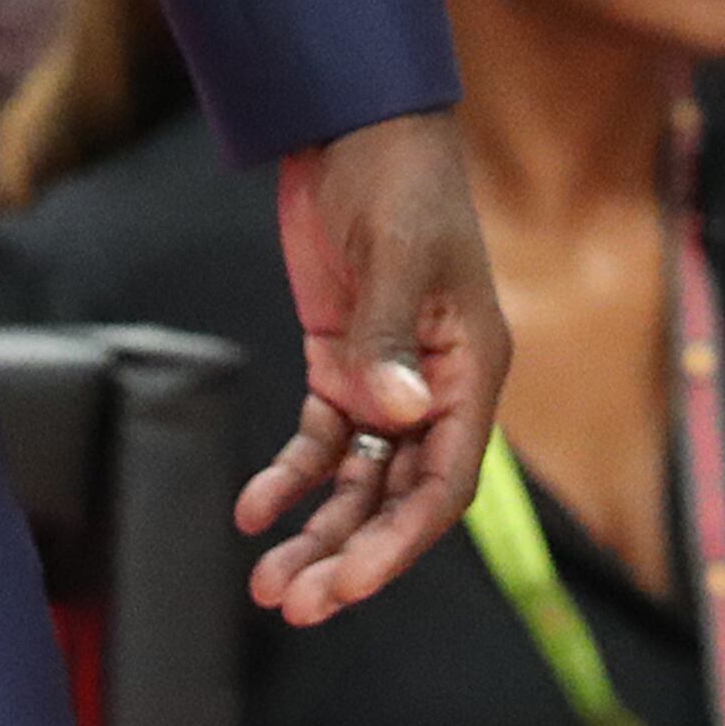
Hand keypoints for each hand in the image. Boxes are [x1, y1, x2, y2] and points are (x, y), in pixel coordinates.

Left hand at [240, 110, 508, 624]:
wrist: (353, 122)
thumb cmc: (396, 180)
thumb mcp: (395, 252)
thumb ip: (390, 336)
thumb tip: (397, 412)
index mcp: (471, 375)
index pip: (442, 485)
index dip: (398, 543)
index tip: (350, 585)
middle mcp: (435, 391)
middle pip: (395, 498)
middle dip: (349, 556)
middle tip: (294, 604)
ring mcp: (386, 379)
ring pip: (356, 480)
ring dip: (317, 531)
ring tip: (269, 582)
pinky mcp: (341, 359)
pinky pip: (320, 438)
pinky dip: (289, 476)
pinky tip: (252, 508)